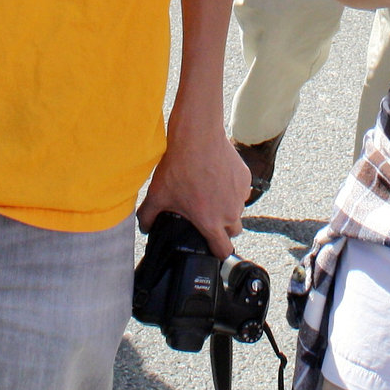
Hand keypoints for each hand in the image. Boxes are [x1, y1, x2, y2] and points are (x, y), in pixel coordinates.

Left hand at [137, 117, 247, 257]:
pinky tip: (216, 178)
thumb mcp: (157, 194)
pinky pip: (241, 191)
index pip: (223, 251)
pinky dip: (231, 189)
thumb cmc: (179, 166)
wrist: (197, 137)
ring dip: (227, 207)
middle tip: (206, 215)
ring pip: (237, 209)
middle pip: (233, 231)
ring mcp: (240, 195)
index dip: (216, 252)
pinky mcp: (245, 178)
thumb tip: (145, 227)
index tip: (209, 246)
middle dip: (222, 229)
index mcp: (211, 222)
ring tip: (209, 193)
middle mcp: (230, 212)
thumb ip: (148, 217)